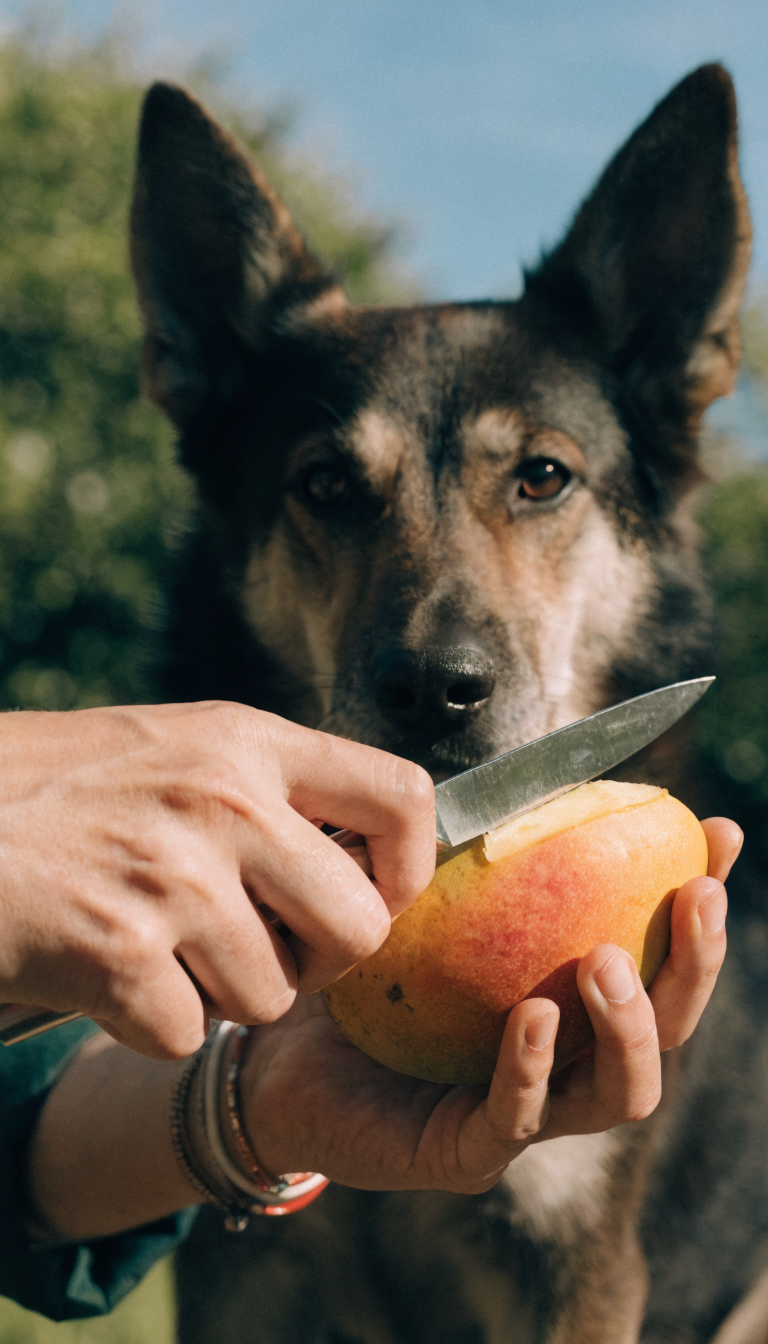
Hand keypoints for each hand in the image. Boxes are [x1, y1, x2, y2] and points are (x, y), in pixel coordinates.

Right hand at [0, 702, 433, 1058]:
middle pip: (361, 927)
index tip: (376, 896)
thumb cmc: (58, 786)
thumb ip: (267, 783)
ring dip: (220, 996)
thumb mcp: (175, 745)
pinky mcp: (116, 951)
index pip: (404, 795)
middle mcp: (225, 800)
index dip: (409, 867)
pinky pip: (184, 1034)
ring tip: (160, 947)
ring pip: (272, 997)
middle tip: (270, 953)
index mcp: (247, 740)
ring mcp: (173, 876)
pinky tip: (105, 973)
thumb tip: (367, 843)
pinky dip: (147, 1024)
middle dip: (323, 964)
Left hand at [237, 816, 739, 1193]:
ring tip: (609, 963)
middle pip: (666, 1027)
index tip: (717, 837)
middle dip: (694, 964)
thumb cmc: (362, 964)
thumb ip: (490, 852)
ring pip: (619, 1091)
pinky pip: (517, 1117)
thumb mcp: (432, 895)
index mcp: (572, 1002)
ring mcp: (523, 1114)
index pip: (658, 955)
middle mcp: (566, 1062)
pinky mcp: (464, 1152)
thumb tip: (546, 773)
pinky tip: (534, 1016)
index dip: (697, 901)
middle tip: (696, 897)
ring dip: (630, 1026)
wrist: (273, 1048)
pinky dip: (531, 1067)